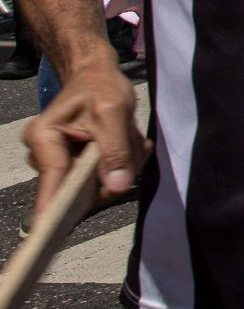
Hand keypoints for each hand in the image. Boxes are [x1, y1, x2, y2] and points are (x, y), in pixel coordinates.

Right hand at [23, 60, 146, 220]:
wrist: (96, 75)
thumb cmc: (100, 87)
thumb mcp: (114, 112)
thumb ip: (116, 150)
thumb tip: (116, 187)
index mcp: (44, 137)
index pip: (52, 176)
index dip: (52, 206)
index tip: (47, 233)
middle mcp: (44, 154)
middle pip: (79, 185)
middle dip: (113, 170)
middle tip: (135, 144)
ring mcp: (59, 163)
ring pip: (95, 183)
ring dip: (122, 164)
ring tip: (130, 135)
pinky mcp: (74, 166)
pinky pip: (102, 177)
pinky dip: (121, 162)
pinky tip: (128, 141)